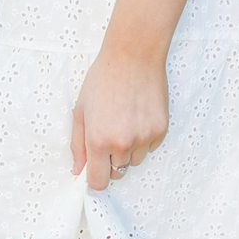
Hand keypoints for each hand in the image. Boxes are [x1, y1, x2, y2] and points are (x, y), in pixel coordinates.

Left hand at [70, 47, 169, 191]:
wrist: (134, 56)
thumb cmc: (103, 79)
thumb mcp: (81, 111)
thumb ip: (78, 145)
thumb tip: (78, 171)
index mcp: (99, 141)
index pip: (99, 182)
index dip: (96, 178)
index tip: (96, 168)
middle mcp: (122, 144)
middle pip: (118, 173)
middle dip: (112, 160)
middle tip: (110, 133)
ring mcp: (144, 138)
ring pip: (135, 160)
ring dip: (129, 150)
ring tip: (126, 121)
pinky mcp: (161, 130)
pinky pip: (150, 147)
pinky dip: (144, 138)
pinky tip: (139, 115)